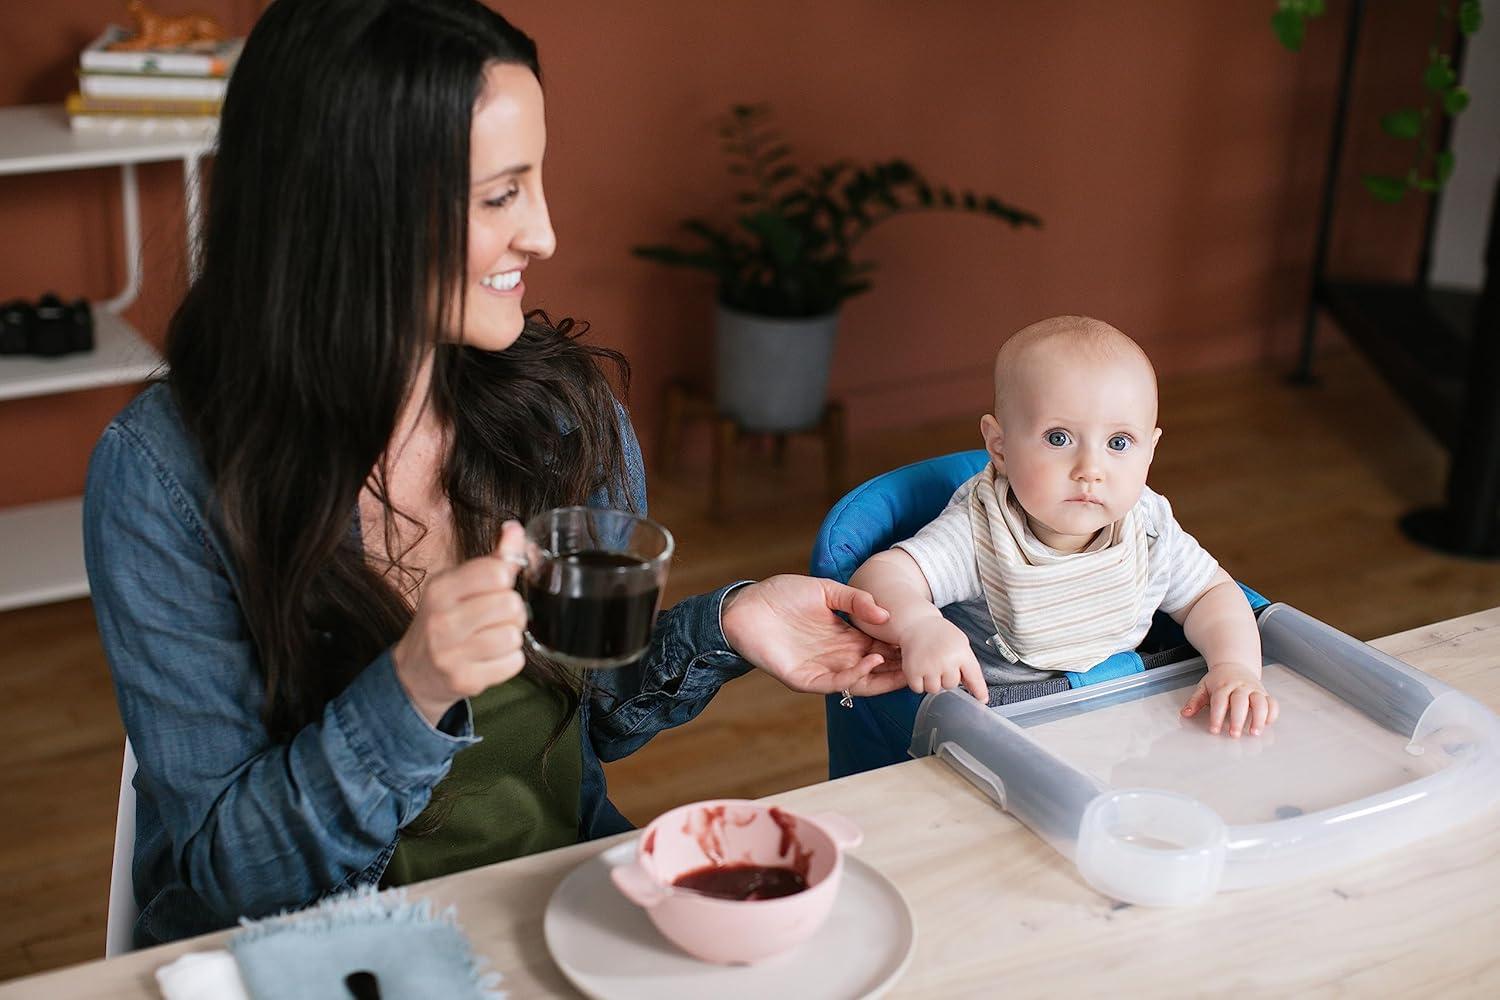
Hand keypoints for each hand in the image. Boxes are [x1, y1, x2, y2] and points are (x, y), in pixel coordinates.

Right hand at [392, 520, 528, 725]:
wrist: (415, 672)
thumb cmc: (443, 621)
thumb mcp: (458, 585)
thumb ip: (492, 559)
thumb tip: (515, 529)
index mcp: (440, 589)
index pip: (496, 572)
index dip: (505, 579)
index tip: (496, 587)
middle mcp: (442, 620)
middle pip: (511, 604)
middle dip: (513, 610)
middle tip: (498, 616)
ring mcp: (451, 654)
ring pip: (514, 636)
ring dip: (511, 636)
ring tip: (493, 637)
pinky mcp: (465, 680)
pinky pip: (514, 663)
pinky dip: (510, 660)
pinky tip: (491, 657)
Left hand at [722, 575, 906, 697]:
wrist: (746, 605)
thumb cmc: (781, 595)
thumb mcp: (826, 591)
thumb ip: (856, 601)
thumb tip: (885, 615)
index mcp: (844, 637)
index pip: (879, 648)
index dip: (899, 649)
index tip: (923, 645)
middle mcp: (837, 656)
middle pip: (875, 670)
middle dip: (898, 668)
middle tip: (923, 664)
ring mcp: (821, 669)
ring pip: (859, 681)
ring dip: (882, 676)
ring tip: (903, 667)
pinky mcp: (804, 679)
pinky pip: (833, 683)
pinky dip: (854, 676)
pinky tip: (871, 663)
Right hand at [898, 617, 987, 702]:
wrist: (916, 623)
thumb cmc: (939, 633)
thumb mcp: (960, 643)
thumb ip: (967, 664)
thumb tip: (974, 689)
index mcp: (961, 653)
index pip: (974, 677)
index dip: (979, 691)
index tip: (982, 700)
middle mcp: (946, 661)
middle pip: (950, 685)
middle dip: (945, 677)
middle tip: (939, 662)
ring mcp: (929, 667)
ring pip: (934, 689)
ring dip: (931, 681)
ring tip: (928, 664)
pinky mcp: (913, 671)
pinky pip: (918, 688)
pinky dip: (917, 682)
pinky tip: (918, 668)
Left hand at [1180, 662, 1278, 736]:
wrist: (1234, 664)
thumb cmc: (1219, 679)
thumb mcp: (1203, 687)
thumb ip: (1195, 701)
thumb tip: (1185, 713)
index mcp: (1223, 686)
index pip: (1220, 701)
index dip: (1217, 716)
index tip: (1214, 729)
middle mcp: (1240, 687)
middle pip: (1240, 701)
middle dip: (1238, 719)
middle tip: (1234, 734)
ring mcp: (1253, 690)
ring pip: (1260, 702)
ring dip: (1259, 717)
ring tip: (1254, 732)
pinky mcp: (1264, 694)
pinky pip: (1272, 703)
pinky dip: (1272, 713)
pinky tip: (1267, 724)